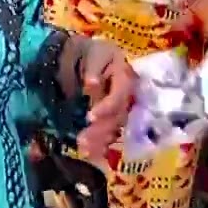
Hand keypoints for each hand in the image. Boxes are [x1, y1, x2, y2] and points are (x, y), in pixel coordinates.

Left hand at [76, 38, 134, 158]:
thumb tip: (91, 85)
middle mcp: (127, 94)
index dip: (107, 107)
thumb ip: (93, 69)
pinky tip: (89, 153)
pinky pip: (109, 133)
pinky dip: (99, 144)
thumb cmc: (87, 53)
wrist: (80, 56)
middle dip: (101, 130)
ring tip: (83, 149)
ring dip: (100, 140)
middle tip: (83, 140)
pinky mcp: (111, 118)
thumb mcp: (91, 54)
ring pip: (114, 127)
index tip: (89, 117)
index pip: (120, 95)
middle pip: (118, 116)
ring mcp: (120, 108)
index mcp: (125, 75)